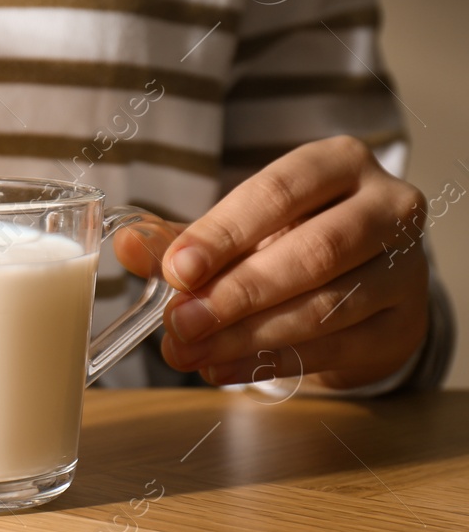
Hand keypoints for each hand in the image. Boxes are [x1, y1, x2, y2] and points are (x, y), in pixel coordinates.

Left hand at [113, 136, 430, 389]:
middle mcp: (386, 207)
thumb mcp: (239, 228)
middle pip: (312, 252)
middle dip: (237, 293)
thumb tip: (126, 243)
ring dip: (248, 335)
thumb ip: (183, 237)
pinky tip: (223, 368)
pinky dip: (271, 362)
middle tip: (180, 322)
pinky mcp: (406, 325)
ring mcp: (406, 269)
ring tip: (190, 351)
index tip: (177, 271)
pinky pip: (336, 348)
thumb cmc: (291, 238)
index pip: (277, 193)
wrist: (364, 281)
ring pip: (327, 306)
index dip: (224, 234)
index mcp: (337, 163)